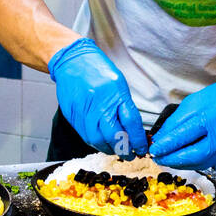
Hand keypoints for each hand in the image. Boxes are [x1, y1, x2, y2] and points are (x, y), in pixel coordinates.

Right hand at [48, 39, 146, 156]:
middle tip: (131, 154)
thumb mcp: (119, 83)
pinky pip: (85, 136)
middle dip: (124, 149)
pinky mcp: (73, 117)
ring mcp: (84, 111)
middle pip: (113, 135)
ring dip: (109, 149)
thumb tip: (133, 129)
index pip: (130, 122)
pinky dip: (96, 143)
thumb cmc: (97, 70)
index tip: (143, 148)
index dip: (138, 139)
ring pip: (97, 140)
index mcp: (114, 93)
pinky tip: (103, 143)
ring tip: (117, 150)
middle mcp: (99, 104)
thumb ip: (125, 106)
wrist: (72, 61)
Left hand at [148, 71, 215, 169]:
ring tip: (168, 159)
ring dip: (181, 163)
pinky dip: (193, 162)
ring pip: (200, 163)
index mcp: (210, 118)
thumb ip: (176, 122)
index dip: (166, 145)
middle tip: (158, 158)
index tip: (154, 150)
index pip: (183, 136)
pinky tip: (184, 159)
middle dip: (172, 159)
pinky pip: (208, 163)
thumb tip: (161, 139)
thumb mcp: (193, 103)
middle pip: (193, 155)